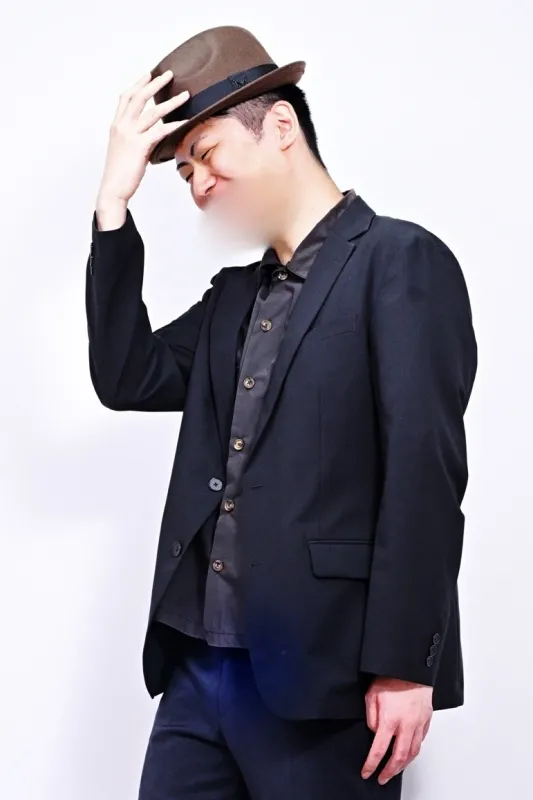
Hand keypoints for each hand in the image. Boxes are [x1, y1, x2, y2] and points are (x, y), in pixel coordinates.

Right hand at [96, 70, 189, 206]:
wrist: (112, 189)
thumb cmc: (119, 172)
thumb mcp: (124, 150)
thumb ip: (135, 138)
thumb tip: (151, 135)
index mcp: (116, 125)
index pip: (126, 98)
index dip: (138, 84)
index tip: (148, 74)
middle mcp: (122, 126)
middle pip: (139, 97)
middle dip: (155, 84)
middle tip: (169, 74)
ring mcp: (130, 135)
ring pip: (152, 112)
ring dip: (171, 101)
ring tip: (185, 95)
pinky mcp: (140, 146)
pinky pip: (160, 131)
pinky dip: (174, 124)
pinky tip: (185, 121)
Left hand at [361, 677, 432, 784]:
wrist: (410, 667)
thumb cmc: (391, 677)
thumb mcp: (371, 695)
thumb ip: (371, 717)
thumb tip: (375, 733)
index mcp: (390, 719)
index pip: (379, 749)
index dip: (372, 764)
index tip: (367, 772)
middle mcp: (406, 725)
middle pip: (399, 757)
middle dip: (389, 771)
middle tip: (382, 778)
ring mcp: (418, 723)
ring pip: (413, 752)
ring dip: (403, 765)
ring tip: (395, 770)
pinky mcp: (426, 719)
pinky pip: (421, 740)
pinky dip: (414, 751)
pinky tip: (409, 753)